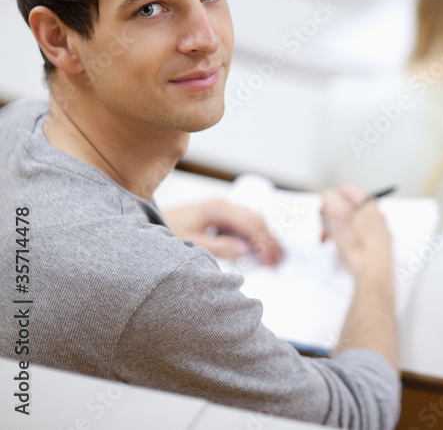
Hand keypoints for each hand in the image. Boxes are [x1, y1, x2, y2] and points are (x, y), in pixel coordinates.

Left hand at [163, 199, 282, 264]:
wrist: (143, 224)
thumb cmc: (165, 231)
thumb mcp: (191, 244)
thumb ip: (219, 247)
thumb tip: (245, 251)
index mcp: (217, 209)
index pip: (250, 223)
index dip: (264, 241)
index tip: (271, 259)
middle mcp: (222, 204)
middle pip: (255, 218)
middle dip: (269, 238)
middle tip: (278, 259)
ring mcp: (220, 207)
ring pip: (251, 218)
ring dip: (263, 235)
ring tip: (272, 255)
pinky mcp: (217, 213)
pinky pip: (242, 221)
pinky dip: (253, 233)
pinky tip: (256, 247)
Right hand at [319, 185, 392, 280]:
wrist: (373, 276)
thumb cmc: (357, 248)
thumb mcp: (338, 217)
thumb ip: (331, 199)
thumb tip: (328, 193)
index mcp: (369, 205)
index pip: (347, 190)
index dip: (330, 198)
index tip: (322, 210)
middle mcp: (377, 216)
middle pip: (349, 208)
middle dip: (332, 216)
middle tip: (323, 227)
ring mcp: (379, 232)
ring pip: (353, 223)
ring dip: (337, 229)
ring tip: (327, 240)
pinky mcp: (377, 246)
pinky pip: (359, 237)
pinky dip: (347, 240)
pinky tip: (340, 249)